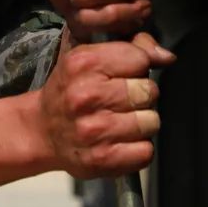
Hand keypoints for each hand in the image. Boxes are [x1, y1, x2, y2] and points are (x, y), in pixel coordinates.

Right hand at [37, 32, 162, 178]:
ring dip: (142, 123)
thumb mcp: (89, 57)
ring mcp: (94, 129)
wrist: (41, 130)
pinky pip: (146, 151)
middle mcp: (86, 95)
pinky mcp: (102, 159)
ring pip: (152, 122)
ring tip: (120, 121)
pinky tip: (120, 141)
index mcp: (83, 63)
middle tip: (121, 100)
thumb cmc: (70, 90)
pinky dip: (138, 148)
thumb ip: (131, 47)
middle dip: (141, 95)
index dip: (137, 67)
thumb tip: (166, 56)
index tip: (123, 75)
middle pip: (149, 91)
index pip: (140, 59)